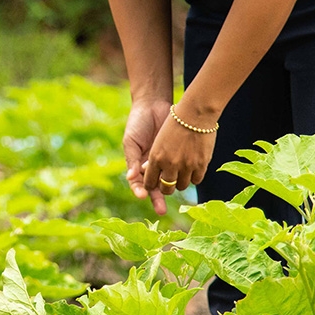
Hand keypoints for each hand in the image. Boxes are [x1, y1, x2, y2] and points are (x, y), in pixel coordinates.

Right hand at [124, 99, 173, 214]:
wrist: (154, 105)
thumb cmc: (138, 123)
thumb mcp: (131, 141)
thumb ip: (132, 159)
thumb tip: (131, 177)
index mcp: (139, 165)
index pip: (139, 183)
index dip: (140, 191)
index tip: (143, 195)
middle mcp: (153, 167)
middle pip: (155, 188)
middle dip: (157, 199)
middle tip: (161, 210)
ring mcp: (167, 162)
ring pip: (169, 181)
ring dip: (169, 187)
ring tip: (172, 190)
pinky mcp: (179, 155)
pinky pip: (182, 169)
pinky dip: (182, 175)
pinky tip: (184, 178)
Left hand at [141, 109, 215, 202]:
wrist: (194, 112)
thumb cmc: (175, 122)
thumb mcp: (159, 140)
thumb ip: (155, 158)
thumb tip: (152, 172)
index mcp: (156, 157)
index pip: (150, 182)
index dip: (151, 186)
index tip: (154, 185)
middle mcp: (169, 164)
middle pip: (166, 189)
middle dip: (165, 188)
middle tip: (168, 184)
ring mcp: (186, 165)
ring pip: (181, 186)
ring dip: (180, 183)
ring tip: (181, 175)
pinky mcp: (201, 164)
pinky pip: (196, 180)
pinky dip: (193, 178)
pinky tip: (193, 171)